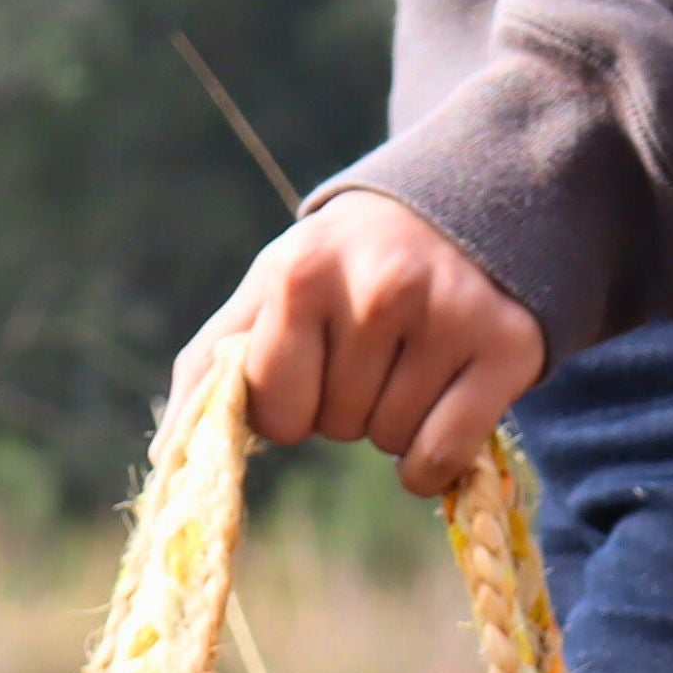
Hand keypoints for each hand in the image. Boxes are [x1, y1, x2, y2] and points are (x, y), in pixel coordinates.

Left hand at [179, 193, 545, 496]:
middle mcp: (378, 289)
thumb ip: (211, 364)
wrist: (463, 209)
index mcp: (302, 272)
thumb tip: (165, 457)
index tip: (314, 363)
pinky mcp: (506, 349)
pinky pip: (442, 460)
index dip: (290, 404)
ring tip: (412, 361)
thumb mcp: (273, 288)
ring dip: (393, 425)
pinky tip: (440, 411)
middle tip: (374, 350)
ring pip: (391, 444)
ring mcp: (449, 316)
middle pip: (337, 427)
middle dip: (347, 406)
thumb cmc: (349, 265)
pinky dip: (432, 464)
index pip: (275, 410)